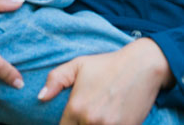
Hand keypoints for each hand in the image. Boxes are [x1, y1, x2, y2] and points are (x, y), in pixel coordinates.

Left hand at [38, 38, 173, 124]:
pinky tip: (110, 120)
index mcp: (76, 107)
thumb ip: (56, 79)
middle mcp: (90, 120)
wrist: (143, 66)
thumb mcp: (79, 64)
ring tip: (98, 119)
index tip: (72, 122)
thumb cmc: (109, 64)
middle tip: (86, 118)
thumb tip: (40, 97)